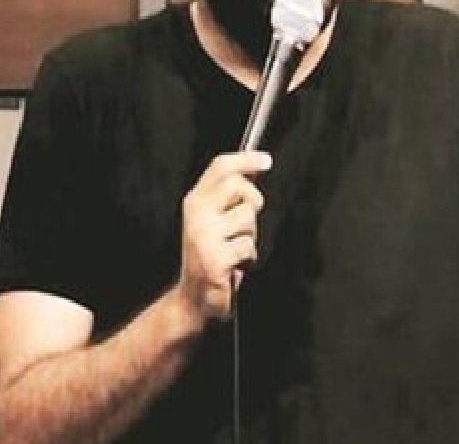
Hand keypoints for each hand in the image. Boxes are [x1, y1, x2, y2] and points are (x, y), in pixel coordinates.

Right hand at [176, 151, 269, 321]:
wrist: (193, 299)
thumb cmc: (210, 257)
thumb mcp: (213, 220)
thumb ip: (228, 196)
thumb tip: (253, 168)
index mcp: (195, 201)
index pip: (220, 167)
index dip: (246, 159)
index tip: (265, 160)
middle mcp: (196, 214)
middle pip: (237, 185)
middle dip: (252, 202)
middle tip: (243, 223)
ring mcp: (204, 236)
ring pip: (247, 217)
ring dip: (250, 236)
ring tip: (235, 249)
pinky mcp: (215, 258)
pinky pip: (247, 246)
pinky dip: (248, 257)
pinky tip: (235, 265)